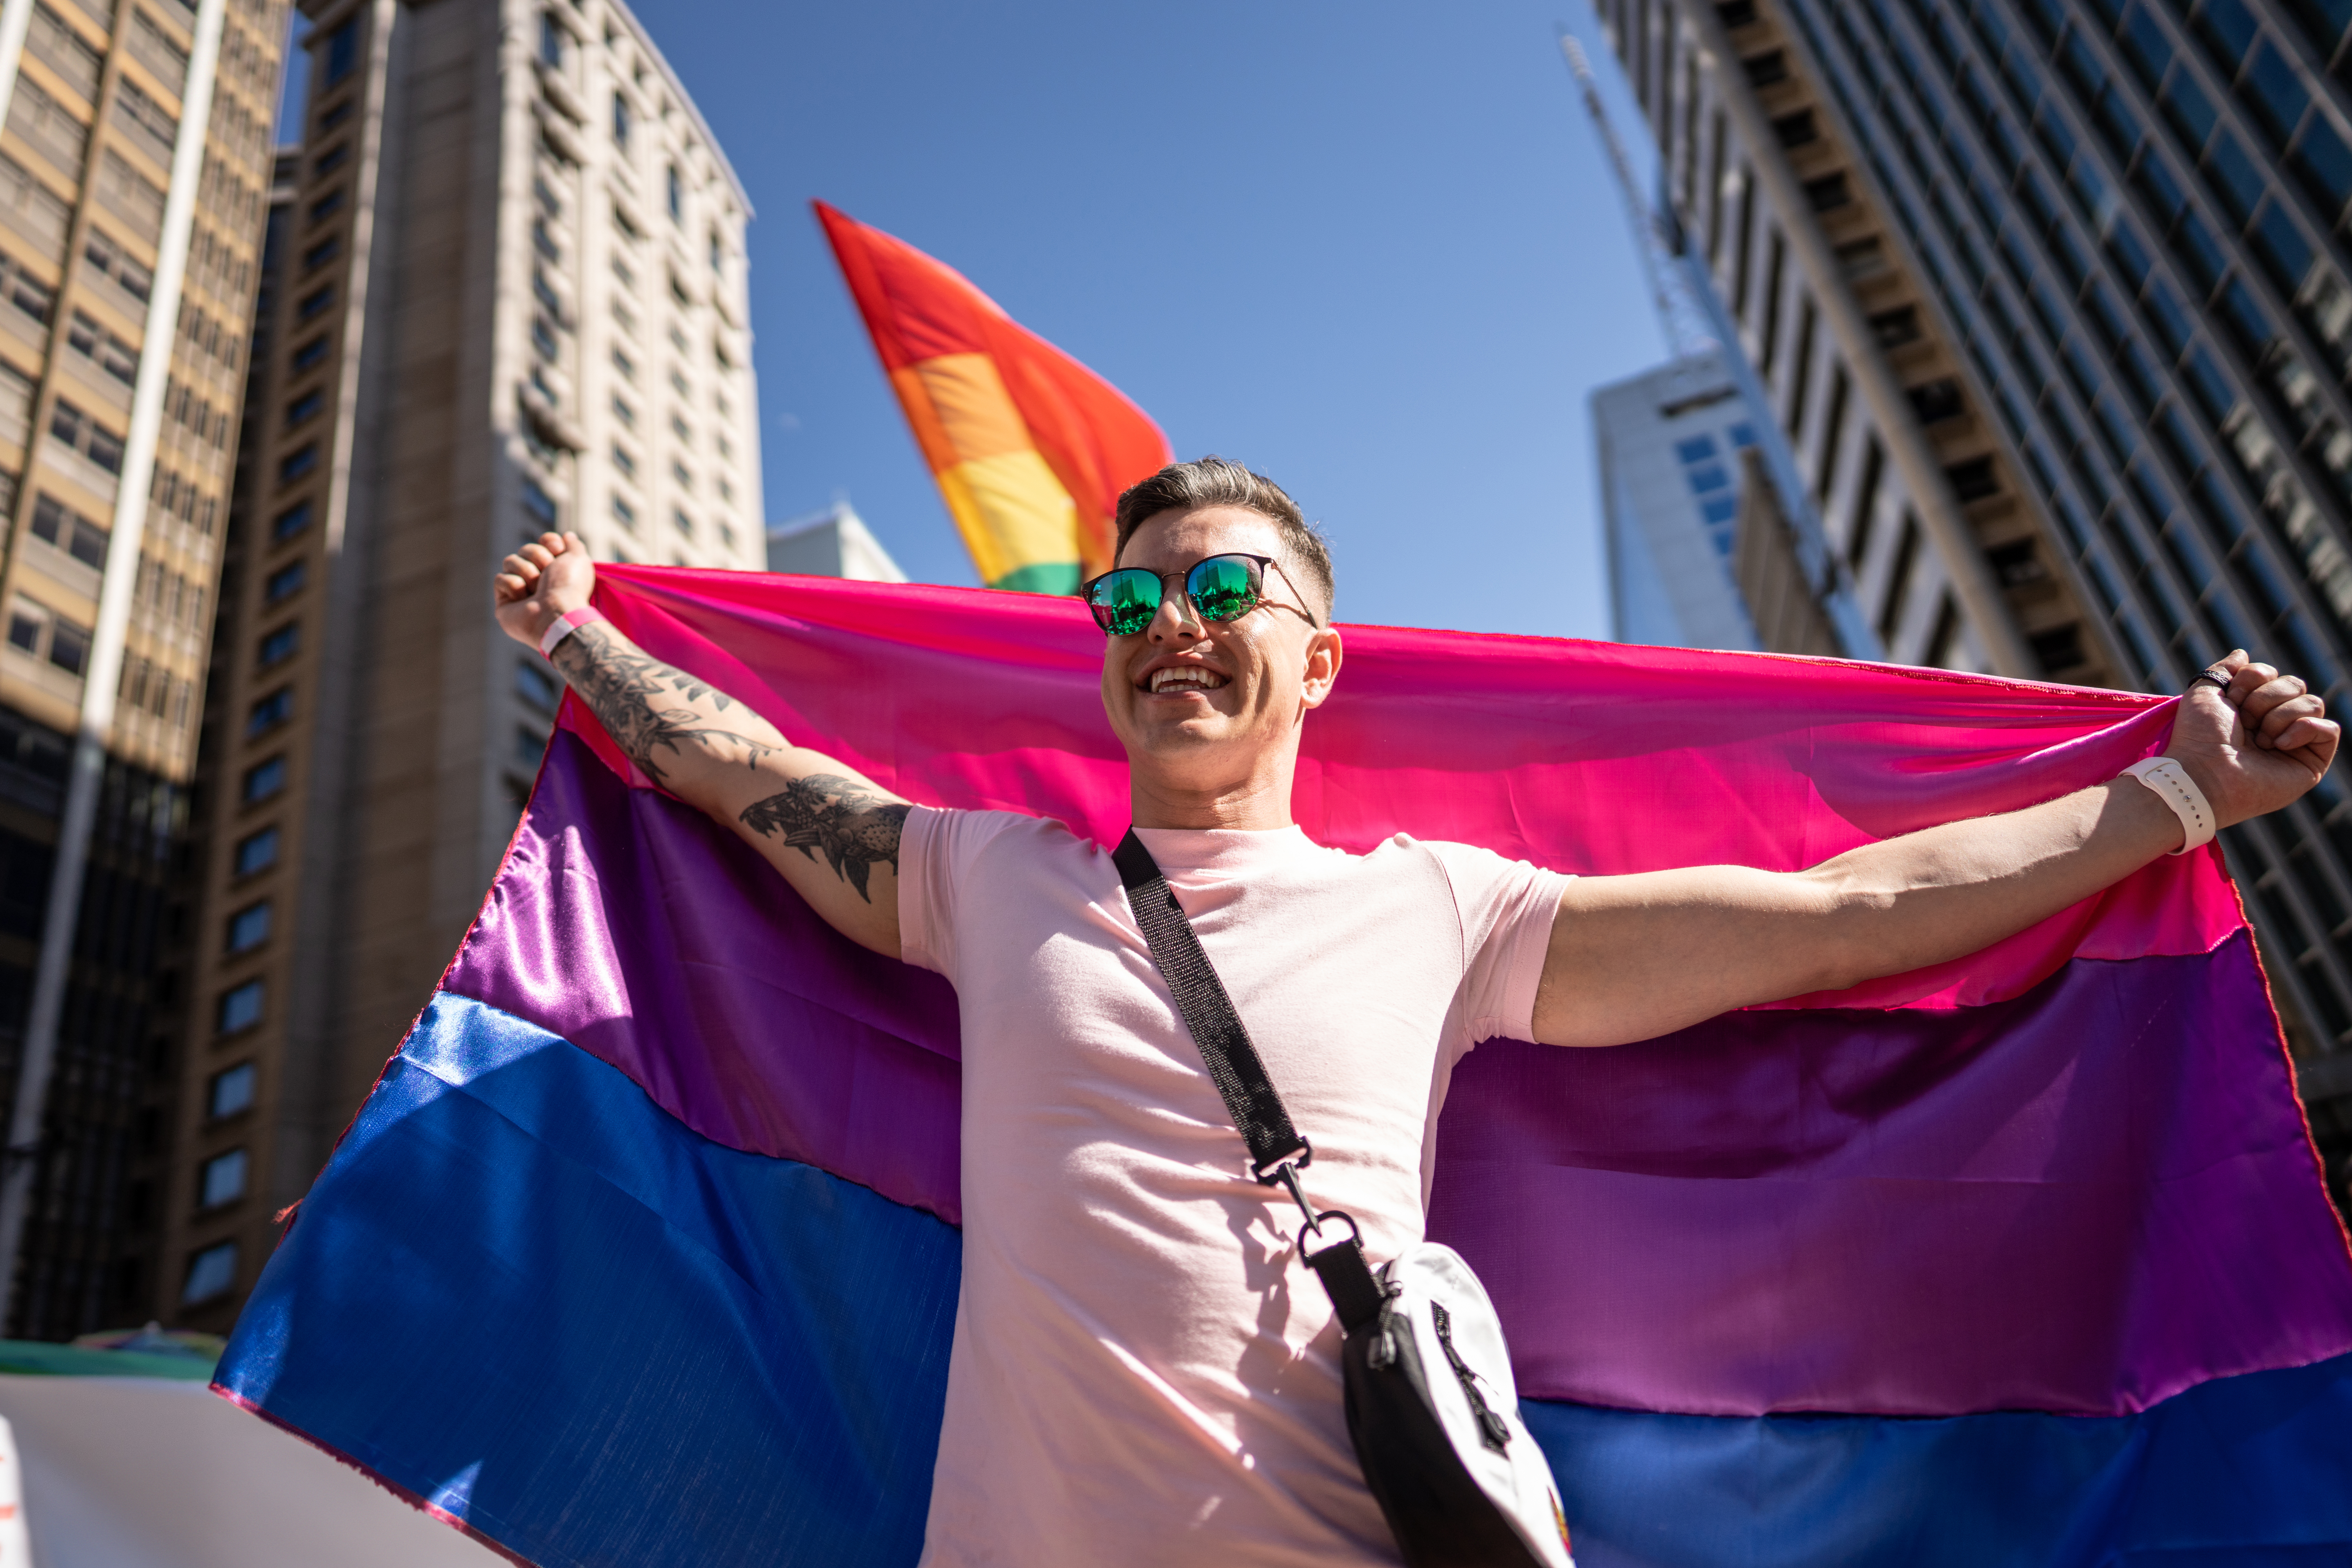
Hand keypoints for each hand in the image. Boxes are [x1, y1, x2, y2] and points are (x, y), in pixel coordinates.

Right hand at [494, 531, 593, 648]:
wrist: (557, 613)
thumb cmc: (570, 587)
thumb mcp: (578, 559)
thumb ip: (574, 545)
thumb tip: (567, 536)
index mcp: (556, 570)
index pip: (542, 542)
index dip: (548, 542)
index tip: (557, 549)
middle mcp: (538, 580)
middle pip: (525, 549)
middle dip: (537, 557)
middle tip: (547, 574)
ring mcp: (520, 591)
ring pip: (510, 561)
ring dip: (527, 572)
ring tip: (537, 590)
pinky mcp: (504, 603)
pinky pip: (500, 578)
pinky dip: (514, 586)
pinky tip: (524, 600)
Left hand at [2162, 649, 2339, 828]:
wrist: (2203, 773)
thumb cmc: (2198, 737)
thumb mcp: (2204, 693)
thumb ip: (2224, 670)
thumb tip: (2243, 654)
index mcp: (2251, 708)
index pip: (2271, 673)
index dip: (2252, 680)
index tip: (2231, 699)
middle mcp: (2275, 723)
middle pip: (2295, 684)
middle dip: (2265, 699)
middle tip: (2244, 722)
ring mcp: (2295, 743)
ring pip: (2313, 703)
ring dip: (2279, 717)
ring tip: (2259, 740)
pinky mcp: (2312, 762)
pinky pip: (2330, 729)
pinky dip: (2304, 729)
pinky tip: (2279, 745)